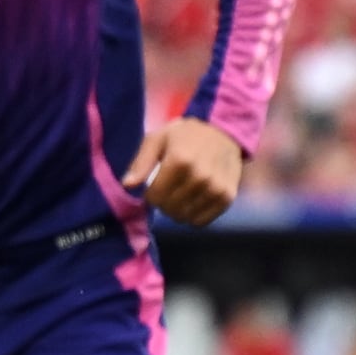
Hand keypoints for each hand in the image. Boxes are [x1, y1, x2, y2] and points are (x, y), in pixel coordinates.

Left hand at [128, 118, 244, 222]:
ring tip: (181, 196)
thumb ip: (141, 162)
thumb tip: (128, 186)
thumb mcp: (158, 139)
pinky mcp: (227, 198)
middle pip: (169, 209)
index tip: (155, 185)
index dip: (150, 194)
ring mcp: (216, 188)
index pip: (155, 197)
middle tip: (168, 190)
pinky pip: (202, 221)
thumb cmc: (186, 135)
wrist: (224, 133)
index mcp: (180, 160)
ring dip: (178, 210)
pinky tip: (193, 202)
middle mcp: (200, 177)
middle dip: (163, 203)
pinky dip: (193, 216)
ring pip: (184, 217)